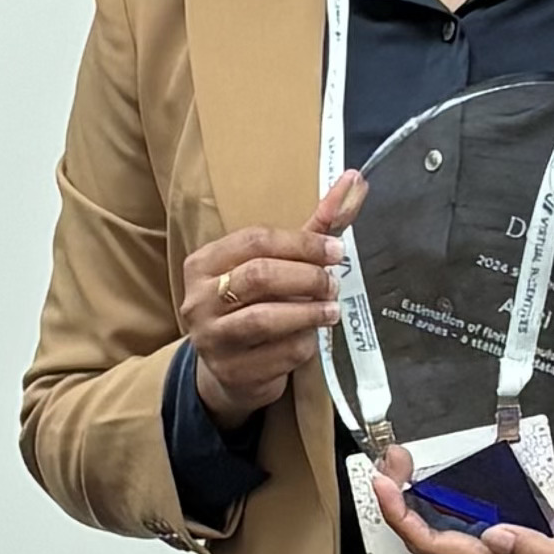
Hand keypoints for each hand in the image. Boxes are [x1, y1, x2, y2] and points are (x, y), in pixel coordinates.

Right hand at [184, 174, 365, 427]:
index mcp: (203, 263)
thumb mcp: (278, 264)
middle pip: (259, 277)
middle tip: (334, 283)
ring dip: (308, 313)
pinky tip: (311, 339)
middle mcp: (199, 299)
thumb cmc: (256, 305)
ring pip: (264, 319)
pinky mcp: (231, 372)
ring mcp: (211, 338)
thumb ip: (315, 227)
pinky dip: (302, 344)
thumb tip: (355, 181)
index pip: (255, 241)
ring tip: (331, 310)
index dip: (301, 244)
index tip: (335, 250)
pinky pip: (277, 354)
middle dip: (306, 278)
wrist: (230, 370)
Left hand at [372, 469, 553, 553]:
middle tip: (388, 462)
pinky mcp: (526, 525)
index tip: (385, 486)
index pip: (439, 550)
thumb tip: (494, 536)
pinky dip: (452, 491)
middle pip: (431, 536)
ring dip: (420, 495)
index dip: (404, 520)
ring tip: (402, 460)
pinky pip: (476, 511)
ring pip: (448, 523)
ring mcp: (511, 543)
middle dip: (400, 502)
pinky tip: (443, 470)